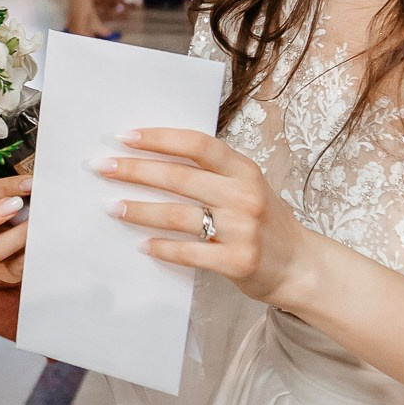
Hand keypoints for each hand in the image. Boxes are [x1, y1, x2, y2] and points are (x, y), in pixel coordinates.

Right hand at [0, 174, 31, 287]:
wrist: (31, 242)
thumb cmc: (21, 212)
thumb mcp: (17, 197)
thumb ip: (22, 190)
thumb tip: (38, 181)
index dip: (3, 188)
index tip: (29, 183)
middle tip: (18, 204)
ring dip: (16, 236)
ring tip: (36, 226)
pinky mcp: (4, 272)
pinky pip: (14, 268)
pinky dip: (29, 255)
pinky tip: (42, 244)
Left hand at [100, 128, 313, 309]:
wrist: (300, 266)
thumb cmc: (265, 222)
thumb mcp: (247, 186)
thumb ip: (212, 173)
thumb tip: (154, 157)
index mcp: (244, 170)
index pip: (196, 145)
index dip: (159, 138)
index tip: (125, 137)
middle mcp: (244, 195)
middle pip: (179, 177)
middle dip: (135, 170)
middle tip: (102, 167)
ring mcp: (242, 229)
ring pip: (178, 215)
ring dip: (139, 210)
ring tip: (112, 206)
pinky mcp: (237, 261)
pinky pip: (189, 252)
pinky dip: (162, 248)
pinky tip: (142, 244)